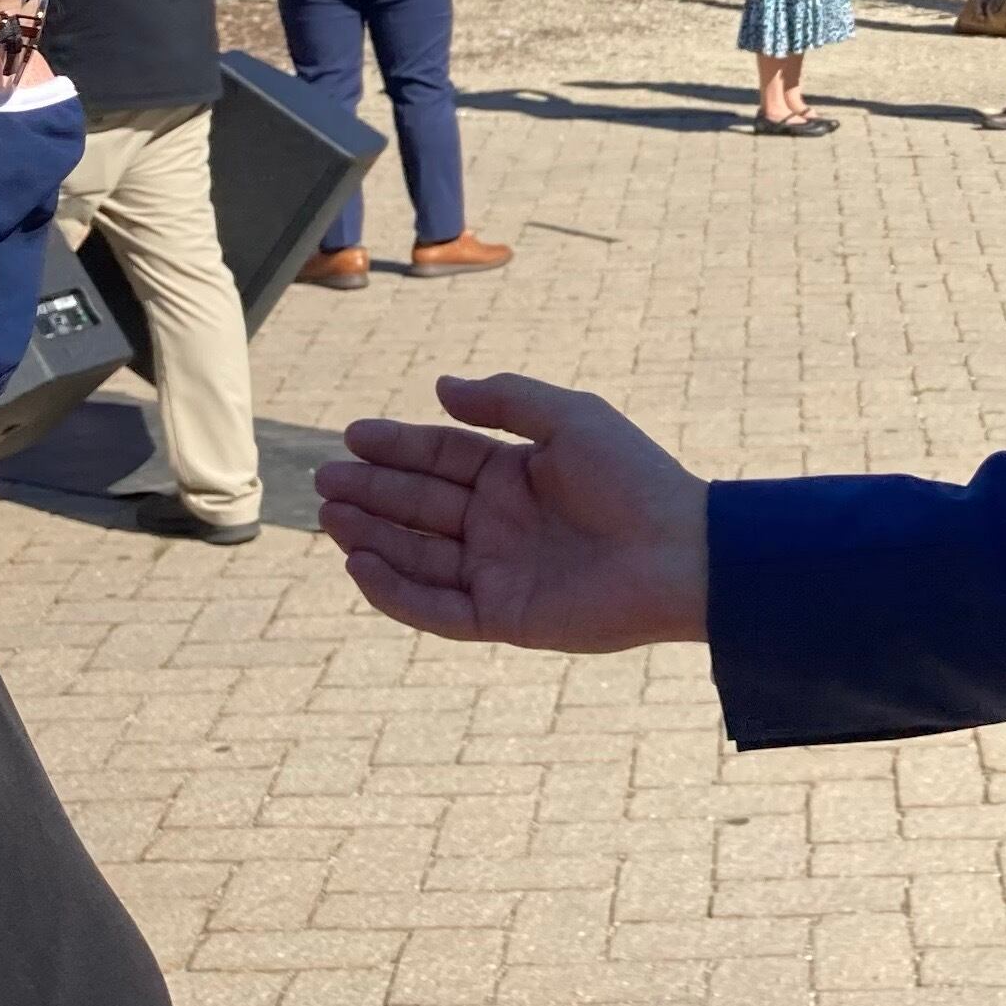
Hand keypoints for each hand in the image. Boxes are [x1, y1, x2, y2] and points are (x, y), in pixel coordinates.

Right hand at [317, 374, 709, 650]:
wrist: (681, 552)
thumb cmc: (634, 478)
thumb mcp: (571, 419)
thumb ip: (505, 402)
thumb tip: (440, 389)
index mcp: (515, 474)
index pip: (440, 457)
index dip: (396, 446)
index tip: (351, 437)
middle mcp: (501, 523)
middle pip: (420, 505)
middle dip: (371, 492)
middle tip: (324, 482)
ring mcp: (500, 571)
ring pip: (419, 556)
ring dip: (374, 538)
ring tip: (332, 519)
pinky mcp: (504, 616)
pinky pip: (437, 608)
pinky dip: (397, 591)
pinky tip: (361, 565)